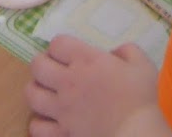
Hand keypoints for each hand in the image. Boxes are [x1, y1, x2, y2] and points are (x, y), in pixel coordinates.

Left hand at [26, 36, 161, 136]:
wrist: (137, 133)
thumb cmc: (140, 98)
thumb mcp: (141, 64)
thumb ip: (126, 51)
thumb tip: (113, 53)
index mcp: (86, 61)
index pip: (57, 44)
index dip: (60, 46)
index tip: (68, 53)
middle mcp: (68, 82)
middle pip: (37, 65)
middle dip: (42, 63)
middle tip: (52, 69)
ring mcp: (61, 109)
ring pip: (30, 94)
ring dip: (36, 90)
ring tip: (46, 92)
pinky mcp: (61, 132)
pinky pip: (36, 126)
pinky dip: (39, 122)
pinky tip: (49, 119)